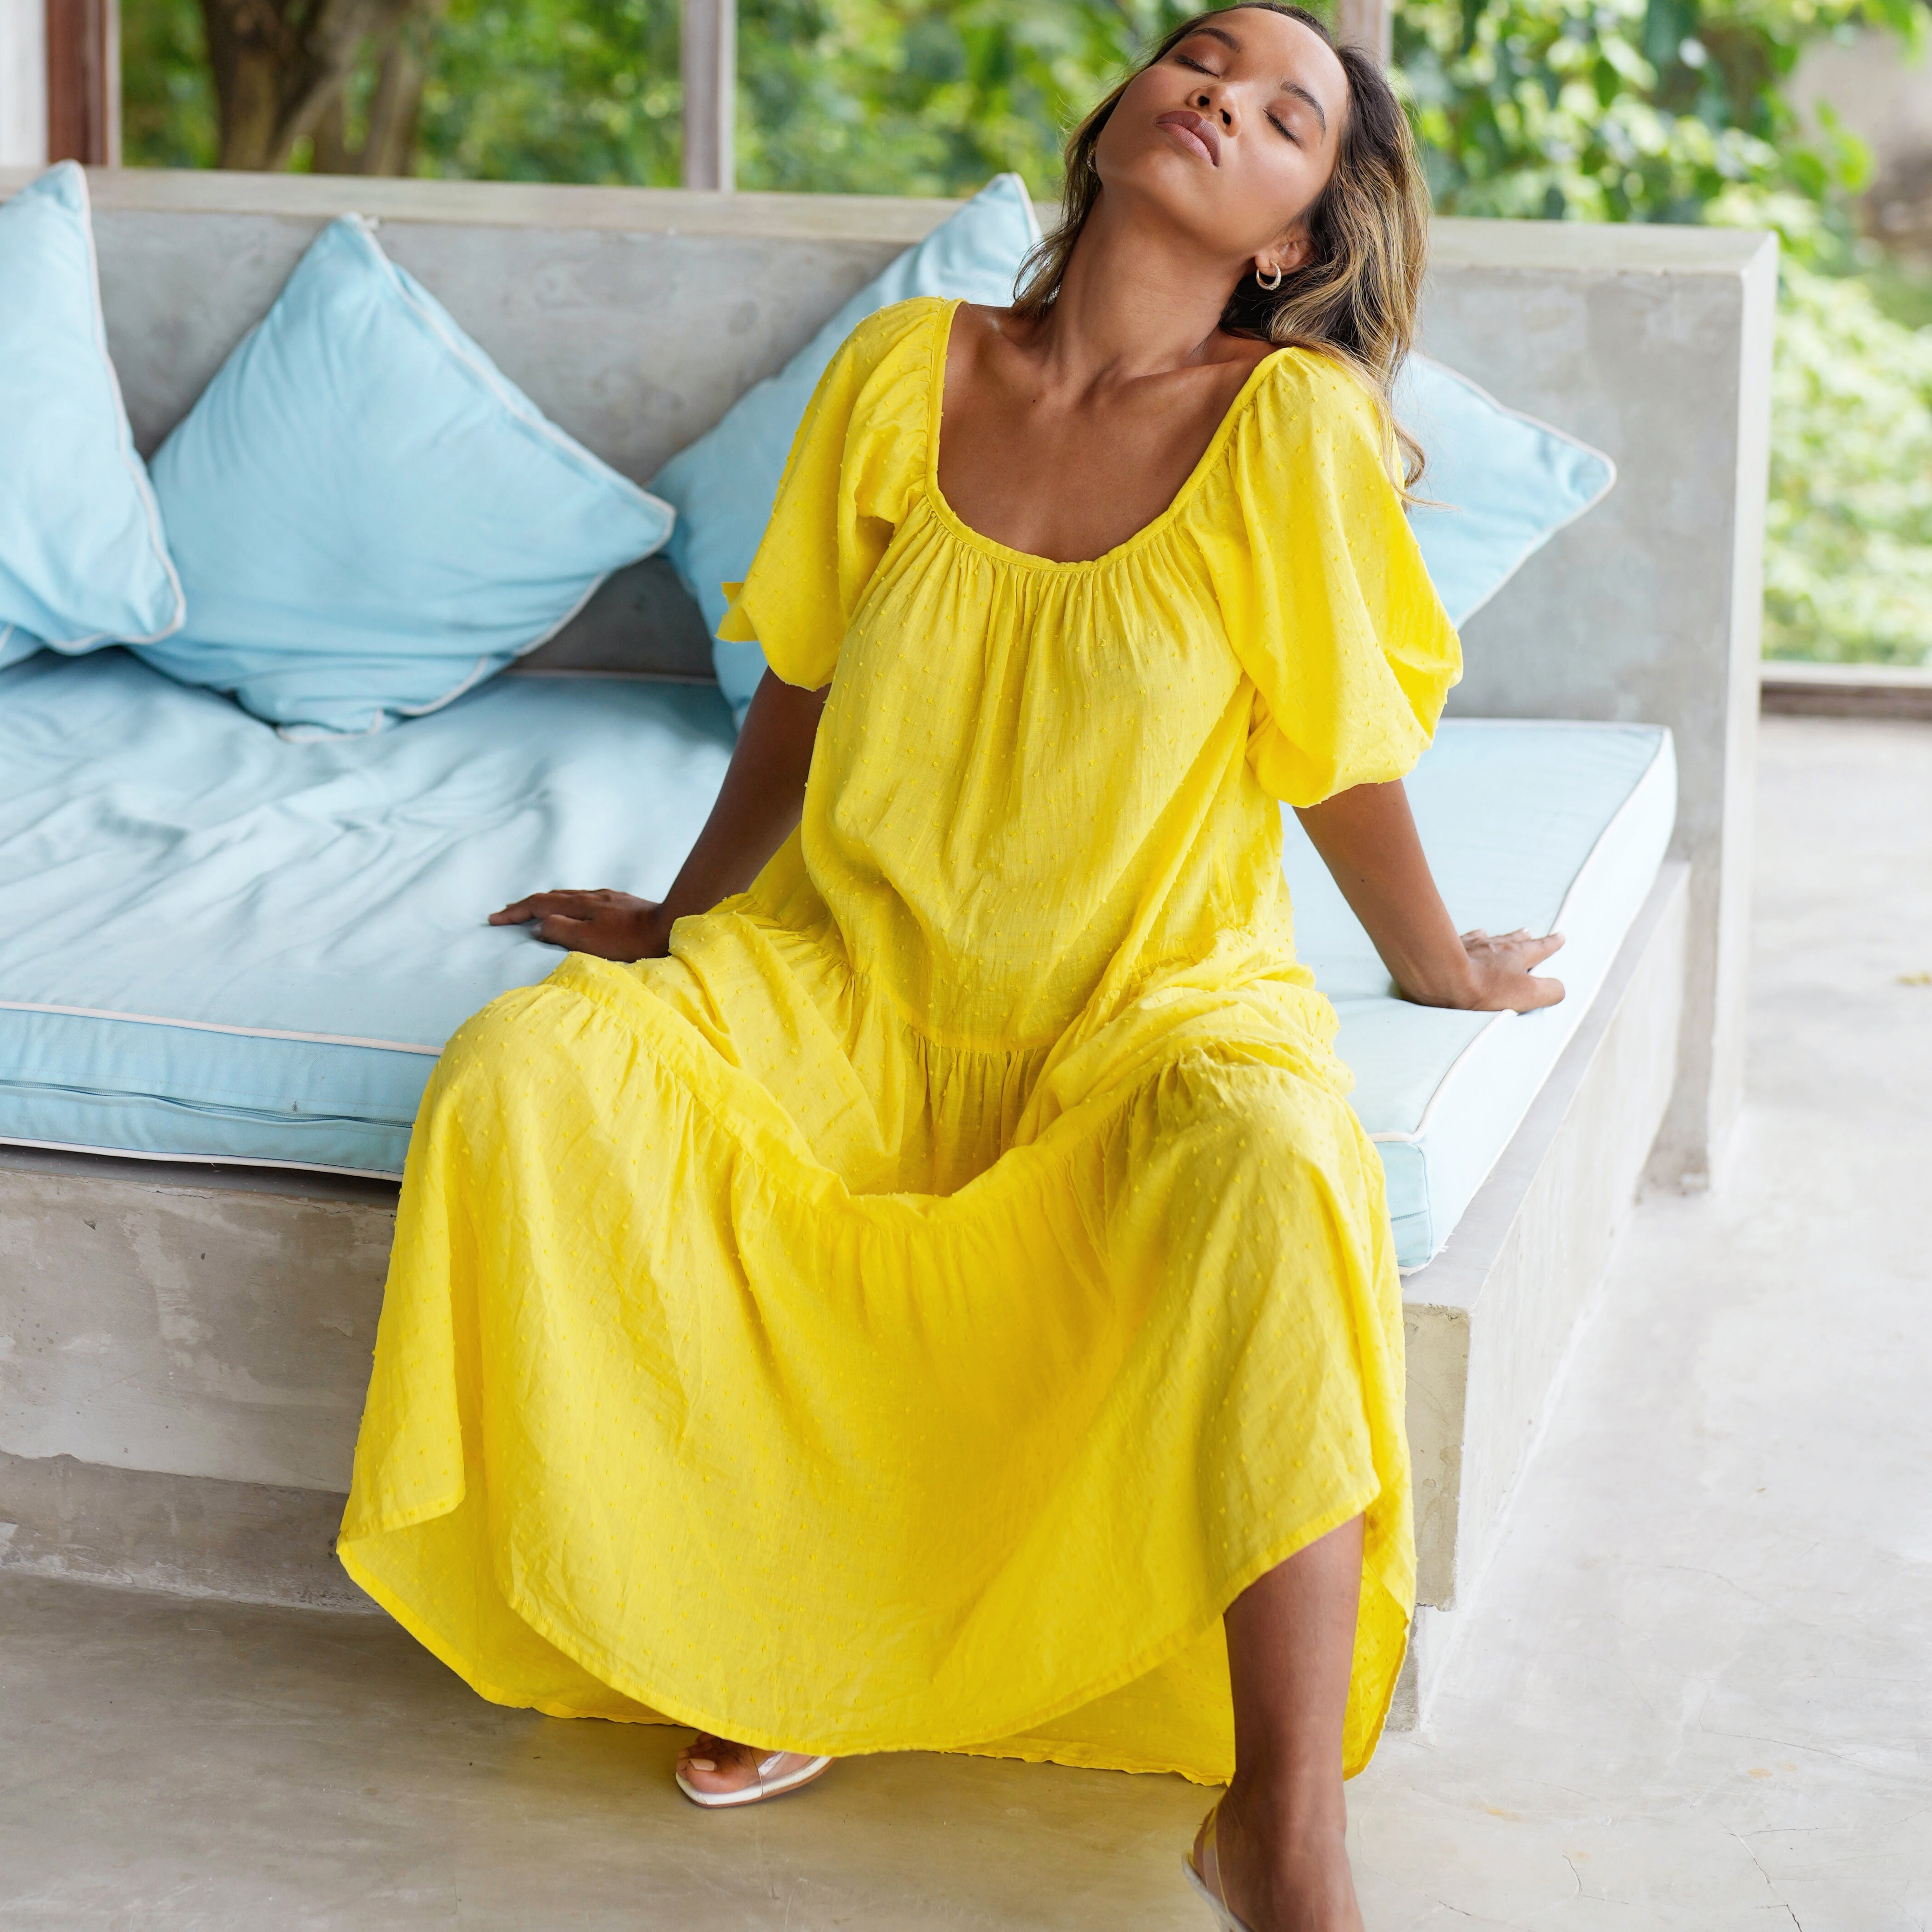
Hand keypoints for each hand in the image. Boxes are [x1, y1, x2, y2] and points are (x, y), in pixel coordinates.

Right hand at [489, 889, 671, 961]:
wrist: (670, 926)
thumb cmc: (631, 940)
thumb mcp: (590, 941)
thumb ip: (561, 931)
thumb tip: (539, 926)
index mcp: (579, 905)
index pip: (538, 905)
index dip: (515, 912)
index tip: (494, 920)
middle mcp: (591, 896)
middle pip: (550, 897)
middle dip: (526, 905)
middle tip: (508, 913)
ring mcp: (607, 898)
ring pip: (568, 897)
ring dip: (547, 904)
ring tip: (534, 911)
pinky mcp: (621, 903)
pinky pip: (584, 901)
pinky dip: (567, 905)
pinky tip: (573, 912)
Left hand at [1444, 928, 1565, 1011]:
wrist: (1442, 976)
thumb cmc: (1485, 987)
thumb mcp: (1528, 994)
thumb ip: (1550, 991)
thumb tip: (1558, 989)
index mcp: (1517, 956)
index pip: (1540, 948)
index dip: (1552, 944)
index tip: (1560, 936)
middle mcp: (1496, 946)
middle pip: (1513, 940)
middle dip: (1524, 938)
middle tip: (1529, 932)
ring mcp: (1472, 946)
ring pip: (1489, 938)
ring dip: (1498, 937)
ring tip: (1499, 933)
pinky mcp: (1450, 950)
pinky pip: (1465, 939)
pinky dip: (1472, 938)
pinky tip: (1472, 936)